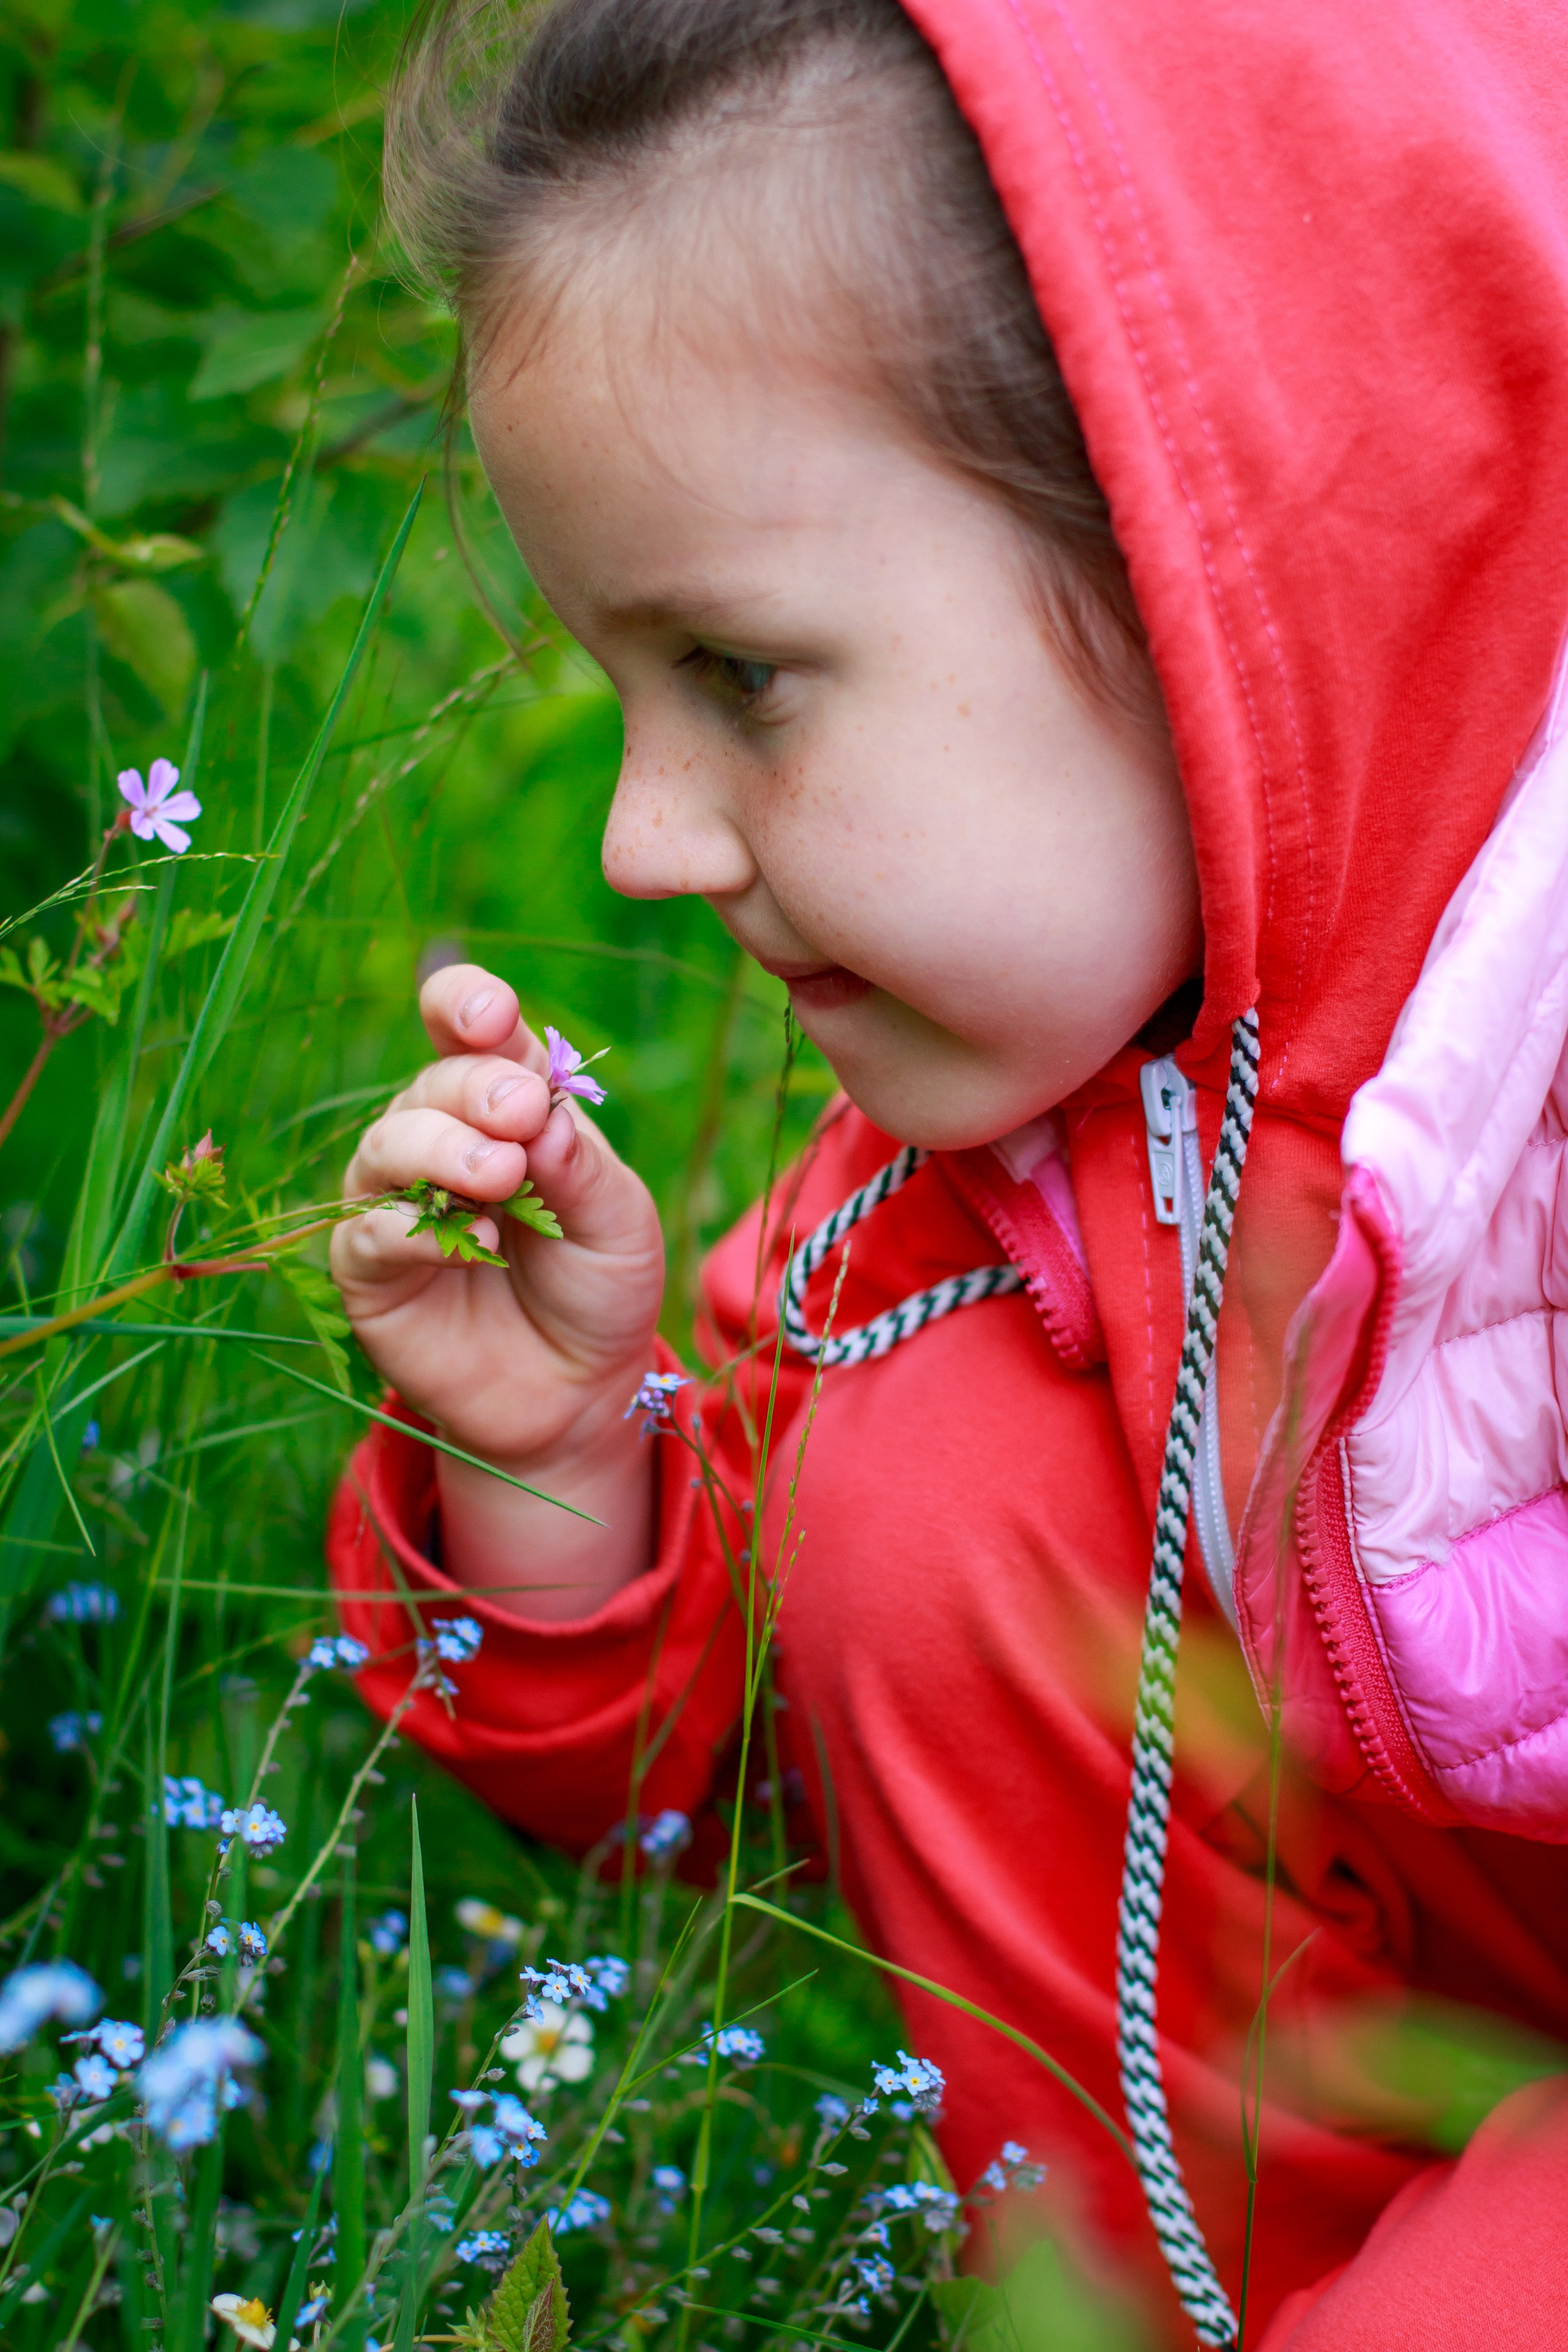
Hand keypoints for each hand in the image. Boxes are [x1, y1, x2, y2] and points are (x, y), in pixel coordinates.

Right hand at [331, 965, 664, 1613]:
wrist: (582, 1390)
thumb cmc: (601, 1287)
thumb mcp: (619, 1221)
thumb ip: (580, 1166)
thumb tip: (541, 1110)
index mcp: (504, 1107)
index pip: (466, 1031)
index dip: (467, 1006)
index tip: (494, 1014)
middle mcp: (439, 1139)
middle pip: (433, 1083)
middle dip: (477, 1088)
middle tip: (523, 1114)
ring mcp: (396, 1201)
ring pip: (388, 1144)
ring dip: (442, 1148)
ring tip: (502, 1176)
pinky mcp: (368, 1271)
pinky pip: (369, 1232)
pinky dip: (416, 1230)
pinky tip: (478, 1243)